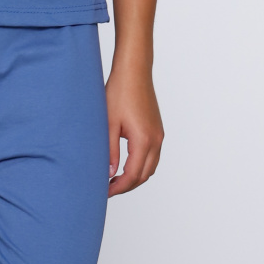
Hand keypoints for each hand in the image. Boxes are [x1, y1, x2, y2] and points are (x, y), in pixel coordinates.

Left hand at [106, 64, 163, 196]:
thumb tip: (110, 174)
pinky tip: (125, 165)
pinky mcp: (157, 130)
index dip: (119, 188)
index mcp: (144, 140)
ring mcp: (159, 135)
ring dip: (135, 177)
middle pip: (145, 175)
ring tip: (114, 179)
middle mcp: (156, 140)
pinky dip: (141, 165)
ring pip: (150, 167)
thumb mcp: (108, 125)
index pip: (133, 175)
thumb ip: (110, 152)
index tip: (105, 192)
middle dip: (127, 186)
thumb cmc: (119, 93)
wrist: (134, 72)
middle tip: (107, 189)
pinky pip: (152, 156)